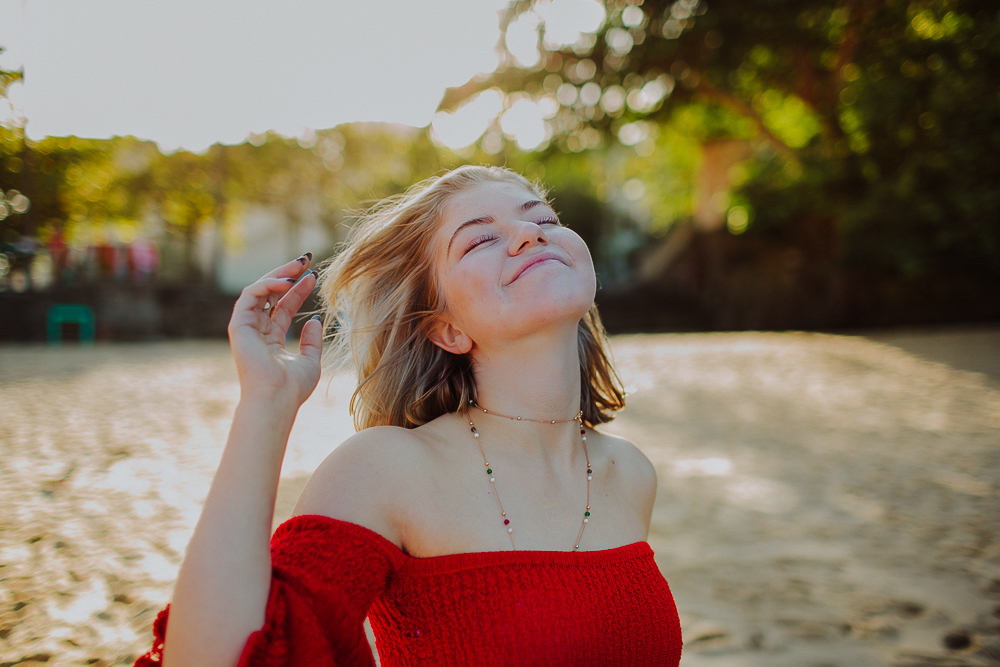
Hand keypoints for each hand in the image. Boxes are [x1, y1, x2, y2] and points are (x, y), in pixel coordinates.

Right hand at [227, 255, 321, 408]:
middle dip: (287, 275)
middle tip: (306, 260)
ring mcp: (246, 327)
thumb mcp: (310, 361)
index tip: (315, 276)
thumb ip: (311, 341)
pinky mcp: (238, 325)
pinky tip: (288, 282)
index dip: (298, 290)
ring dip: (279, 274)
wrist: (276, 398)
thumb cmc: (292, 387)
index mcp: (271, 338)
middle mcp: (257, 330)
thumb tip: (314, 319)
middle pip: (270, 294)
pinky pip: (250, 295)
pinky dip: (267, 284)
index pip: (283, 306)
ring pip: (259, 290)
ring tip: (299, 266)